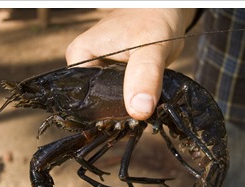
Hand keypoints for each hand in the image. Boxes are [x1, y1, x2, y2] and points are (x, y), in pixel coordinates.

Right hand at [66, 9, 195, 119]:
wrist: (165, 11)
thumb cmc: (154, 21)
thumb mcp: (151, 48)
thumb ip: (145, 76)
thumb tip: (139, 110)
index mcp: (80, 56)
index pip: (82, 96)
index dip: (103, 112)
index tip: (125, 118)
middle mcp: (84, 65)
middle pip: (94, 100)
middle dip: (115, 112)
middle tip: (137, 115)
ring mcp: (97, 70)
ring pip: (107, 100)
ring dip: (124, 108)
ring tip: (141, 110)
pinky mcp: (110, 75)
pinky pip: (117, 95)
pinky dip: (130, 101)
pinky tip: (141, 104)